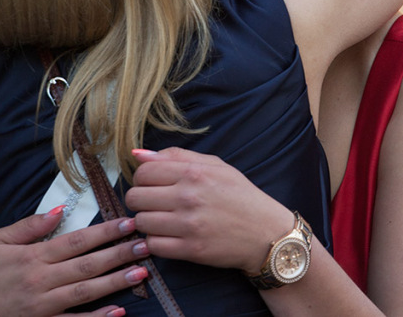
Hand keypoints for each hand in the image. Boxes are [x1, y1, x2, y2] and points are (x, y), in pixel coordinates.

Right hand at [0, 207, 149, 316]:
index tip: (127, 222)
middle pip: (87, 265)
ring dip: (115, 282)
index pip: (76, 241)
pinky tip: (119, 311)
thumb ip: (30, 226)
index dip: (104, 231)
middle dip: (119, 254)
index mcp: (34, 257)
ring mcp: (45, 306)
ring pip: (86, 292)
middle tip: (145, 244)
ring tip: (141, 272)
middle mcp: (42, 281)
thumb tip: (59, 211)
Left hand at [124, 147, 293, 274]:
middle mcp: (189, 197)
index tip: (151, 185)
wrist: (266, 233)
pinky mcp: (191, 249)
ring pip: (140, 222)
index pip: (143, 172)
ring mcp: (189, 225)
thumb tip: (137, 154)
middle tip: (154, 204)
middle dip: (139, 200)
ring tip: (162, 221)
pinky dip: (155, 242)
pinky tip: (167, 237)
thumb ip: (176, 156)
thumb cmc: (241, 197)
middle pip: (135, 197)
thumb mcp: (215, 166)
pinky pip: (153, 245)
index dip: (142, 178)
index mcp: (194, 173)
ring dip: (146, 222)